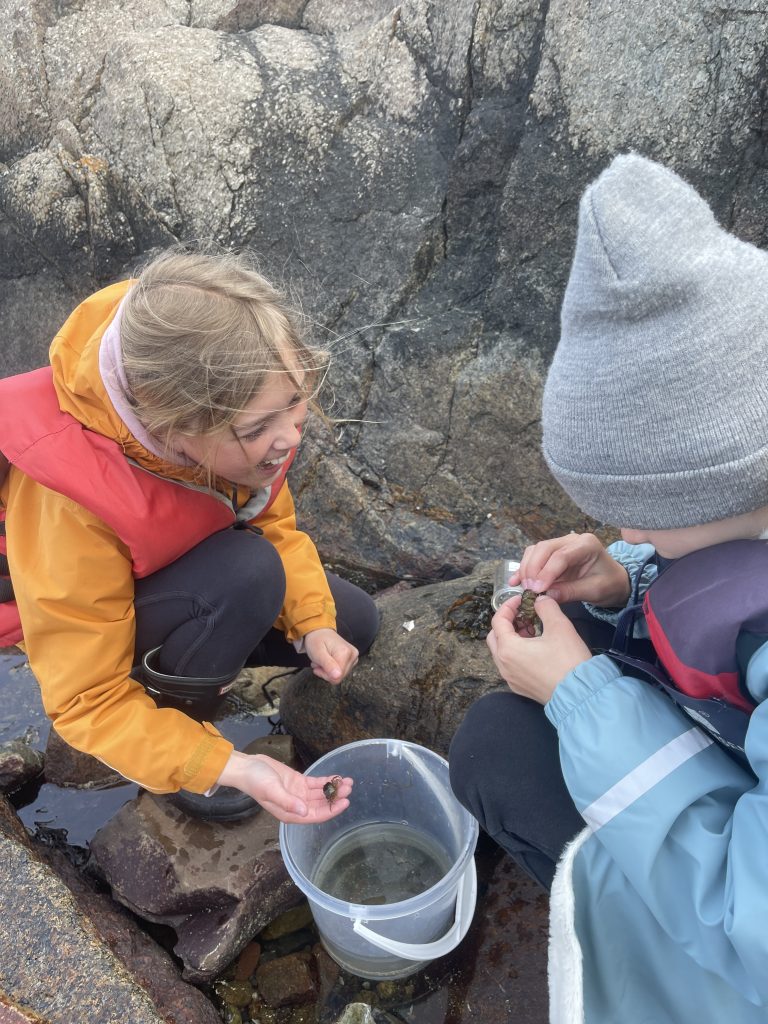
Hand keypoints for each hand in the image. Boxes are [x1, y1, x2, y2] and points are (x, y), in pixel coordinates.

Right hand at [216, 751, 352, 823]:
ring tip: (348, 781)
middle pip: (321, 805)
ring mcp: (299, 794)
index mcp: (290, 813)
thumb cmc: (256, 781)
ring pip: (321, 794)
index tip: (344, 802)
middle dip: (336, 798)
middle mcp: (297, 806)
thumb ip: (288, 802)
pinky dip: (327, 781)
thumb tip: (304, 811)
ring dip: (334, 789)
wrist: (247, 767)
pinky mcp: (299, 782)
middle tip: (349, 788)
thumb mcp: (271, 791)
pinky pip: (316, 784)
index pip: (316, 815)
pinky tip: (337, 777)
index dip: (331, 810)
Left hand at [303, 628, 358, 683]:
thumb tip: (338, 676)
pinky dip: (332, 669)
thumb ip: (328, 665)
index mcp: (345, 653)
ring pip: (340, 675)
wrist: (320, 631)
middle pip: (339, 677)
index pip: (337, 677)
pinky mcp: (352, 658)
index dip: (325, 675)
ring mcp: (354, 657)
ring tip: (322, 660)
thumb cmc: (316, 640)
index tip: (317, 666)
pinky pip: (342, 671)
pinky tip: (327, 660)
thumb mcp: (318, 653)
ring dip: (328, 671)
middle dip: (326, 673)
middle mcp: (353, 655)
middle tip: (319, 662)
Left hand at [486, 594, 590, 703]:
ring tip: (534, 630)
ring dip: (513, 638)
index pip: (498, 620)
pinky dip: (517, 653)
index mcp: (508, 649)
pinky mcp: (520, 687)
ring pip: (502, 652)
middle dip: (507, 622)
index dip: (508, 606)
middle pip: (495, 637)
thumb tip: (540, 600)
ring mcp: (511, 679)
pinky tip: (536, 649)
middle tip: (525, 615)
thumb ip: (546, 607)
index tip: (521, 599)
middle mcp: (504, 666)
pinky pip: (511, 665)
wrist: (580, 694)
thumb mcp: (559, 626)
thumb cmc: (568, 661)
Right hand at [512, 532, 630, 607]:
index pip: (561, 555)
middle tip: (529, 589)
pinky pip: (533, 557)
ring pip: (535, 551)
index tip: (537, 589)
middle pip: (544, 548)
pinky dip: (524, 569)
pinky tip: (515, 582)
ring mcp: (560, 545)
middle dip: (533, 569)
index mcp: (586, 544)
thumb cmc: (609, 584)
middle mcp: (571, 540)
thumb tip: (546, 595)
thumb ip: (572, 591)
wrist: (613, 581)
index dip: (546, 572)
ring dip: (526, 568)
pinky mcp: (551, 554)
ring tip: (524, 588)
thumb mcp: (595, 590)